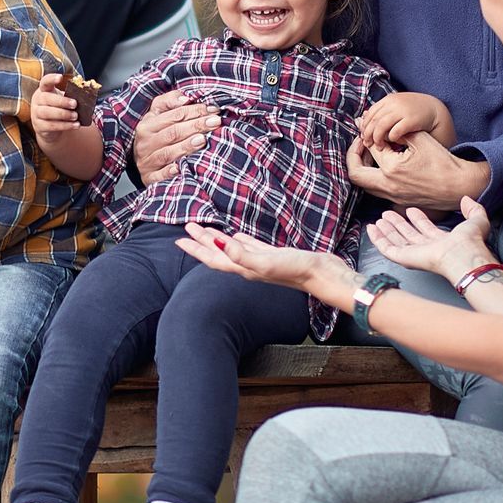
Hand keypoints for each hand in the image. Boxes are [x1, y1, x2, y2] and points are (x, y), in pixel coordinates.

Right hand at [32, 73, 90, 148]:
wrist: (48, 127)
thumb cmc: (58, 108)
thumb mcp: (62, 100)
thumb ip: (70, 96)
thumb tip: (86, 96)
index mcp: (44, 90)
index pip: (45, 82)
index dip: (51, 79)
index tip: (60, 77)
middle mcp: (37, 100)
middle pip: (46, 98)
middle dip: (61, 101)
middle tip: (75, 104)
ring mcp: (36, 114)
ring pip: (47, 113)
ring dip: (63, 114)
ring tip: (75, 116)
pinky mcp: (39, 126)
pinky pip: (51, 126)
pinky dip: (64, 126)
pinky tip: (75, 125)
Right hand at [132, 90, 219, 186]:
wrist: (140, 163)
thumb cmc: (154, 135)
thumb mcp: (156, 115)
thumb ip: (169, 102)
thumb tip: (185, 98)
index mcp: (147, 125)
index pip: (173, 115)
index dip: (194, 110)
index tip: (213, 110)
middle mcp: (145, 143)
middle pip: (173, 132)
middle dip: (196, 125)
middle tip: (215, 122)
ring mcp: (147, 162)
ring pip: (167, 153)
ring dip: (185, 146)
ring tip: (203, 140)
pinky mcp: (149, 179)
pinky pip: (159, 176)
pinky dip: (169, 172)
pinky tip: (180, 168)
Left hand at [176, 221, 358, 314]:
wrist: (322, 275)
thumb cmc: (296, 270)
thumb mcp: (267, 261)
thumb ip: (243, 254)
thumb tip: (219, 245)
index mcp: (244, 268)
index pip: (213, 258)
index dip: (196, 249)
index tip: (180, 239)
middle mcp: (249, 265)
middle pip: (219, 253)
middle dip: (202, 241)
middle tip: (188, 227)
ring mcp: (261, 261)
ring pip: (233, 248)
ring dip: (218, 239)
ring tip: (205, 230)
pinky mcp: (274, 255)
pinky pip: (250, 246)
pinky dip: (239, 240)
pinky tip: (236, 236)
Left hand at [348, 130, 487, 212]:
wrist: (459, 186)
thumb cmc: (443, 162)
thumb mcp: (421, 140)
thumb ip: (399, 131)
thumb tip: (382, 125)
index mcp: (392, 169)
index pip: (370, 148)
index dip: (367, 134)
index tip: (368, 126)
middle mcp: (388, 186)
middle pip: (355, 173)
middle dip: (353, 155)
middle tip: (360, 142)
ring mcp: (392, 196)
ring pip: (364, 184)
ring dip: (362, 167)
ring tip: (370, 151)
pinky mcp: (397, 201)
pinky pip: (375, 190)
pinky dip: (372, 176)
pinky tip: (382, 164)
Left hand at [355, 89, 446, 150]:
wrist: (437, 111)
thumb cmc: (414, 113)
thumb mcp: (397, 108)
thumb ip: (383, 112)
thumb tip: (362, 120)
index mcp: (388, 100)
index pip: (370, 114)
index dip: (364, 126)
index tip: (364, 136)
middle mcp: (394, 103)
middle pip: (373, 120)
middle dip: (368, 134)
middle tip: (368, 144)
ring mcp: (402, 111)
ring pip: (380, 126)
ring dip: (377, 138)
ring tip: (379, 146)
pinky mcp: (411, 120)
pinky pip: (395, 131)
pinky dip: (391, 138)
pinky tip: (393, 142)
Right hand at [370, 196, 495, 288]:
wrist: (463, 255)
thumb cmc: (471, 243)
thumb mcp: (477, 220)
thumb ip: (473, 209)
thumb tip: (467, 199)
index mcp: (443, 241)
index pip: (426, 229)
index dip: (418, 219)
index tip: (411, 210)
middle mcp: (427, 249)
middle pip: (407, 235)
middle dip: (398, 224)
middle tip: (388, 214)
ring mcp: (414, 254)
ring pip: (395, 241)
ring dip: (386, 230)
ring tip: (379, 219)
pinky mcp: (404, 258)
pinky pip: (386, 248)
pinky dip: (377, 239)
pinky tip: (372, 229)